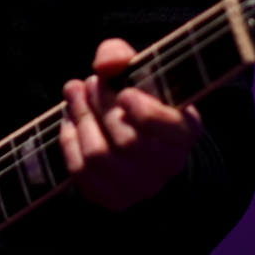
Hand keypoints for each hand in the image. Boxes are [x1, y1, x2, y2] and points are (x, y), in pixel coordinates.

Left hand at [60, 38, 203, 210]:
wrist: (132, 130)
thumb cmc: (136, 94)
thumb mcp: (133, 68)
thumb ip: (120, 55)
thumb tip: (105, 65)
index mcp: (185, 131)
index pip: (169, 129)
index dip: (144, 112)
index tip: (124, 93)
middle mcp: (169, 165)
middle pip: (126, 141)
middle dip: (99, 107)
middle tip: (88, 83)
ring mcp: (143, 187)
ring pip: (99, 157)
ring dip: (79, 121)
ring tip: (75, 97)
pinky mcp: (115, 200)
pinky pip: (82, 175)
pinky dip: (69, 144)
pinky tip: (69, 123)